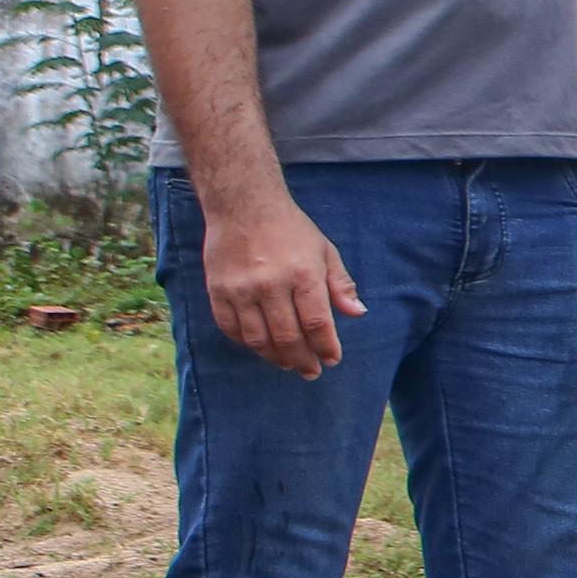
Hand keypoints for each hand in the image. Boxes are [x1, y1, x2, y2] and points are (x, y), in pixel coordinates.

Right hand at [200, 191, 361, 376]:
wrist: (243, 206)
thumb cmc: (291, 230)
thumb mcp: (325, 251)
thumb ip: (341, 284)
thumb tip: (358, 313)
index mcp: (303, 275)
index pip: (317, 324)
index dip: (326, 347)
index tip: (332, 360)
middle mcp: (271, 285)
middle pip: (287, 337)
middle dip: (302, 360)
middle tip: (311, 371)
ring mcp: (241, 290)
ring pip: (258, 339)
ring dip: (275, 357)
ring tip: (288, 364)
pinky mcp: (218, 291)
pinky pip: (231, 328)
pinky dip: (247, 343)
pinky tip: (260, 346)